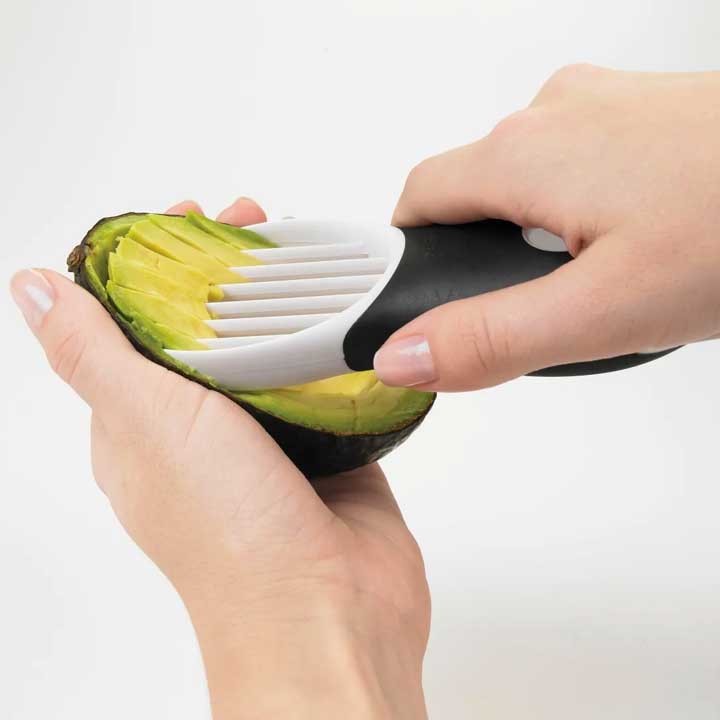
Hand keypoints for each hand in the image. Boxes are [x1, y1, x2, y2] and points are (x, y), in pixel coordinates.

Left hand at [10, 198, 429, 719]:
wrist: (330, 613)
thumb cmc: (232, 535)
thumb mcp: (147, 424)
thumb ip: (94, 353)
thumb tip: (31, 288)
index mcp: (138, 426)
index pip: (134, 321)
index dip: (157, 263)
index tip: (190, 218)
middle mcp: (199, 431)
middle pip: (205, 326)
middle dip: (225, 267)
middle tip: (257, 223)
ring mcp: (265, 437)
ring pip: (266, 346)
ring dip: (277, 296)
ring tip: (301, 248)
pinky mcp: (323, 443)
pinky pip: (320, 376)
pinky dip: (326, 338)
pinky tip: (343, 307)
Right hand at [374, 66, 719, 390]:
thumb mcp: (603, 311)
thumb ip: (492, 338)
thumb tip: (403, 357)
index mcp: (523, 155)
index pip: (417, 201)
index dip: (406, 254)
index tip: (414, 297)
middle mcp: (554, 113)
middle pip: (471, 190)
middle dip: (477, 251)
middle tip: (522, 310)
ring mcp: (604, 105)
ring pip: (527, 176)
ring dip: (531, 229)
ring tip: (587, 283)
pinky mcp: (646, 112)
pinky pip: (578, 162)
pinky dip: (579, 205)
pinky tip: (630, 242)